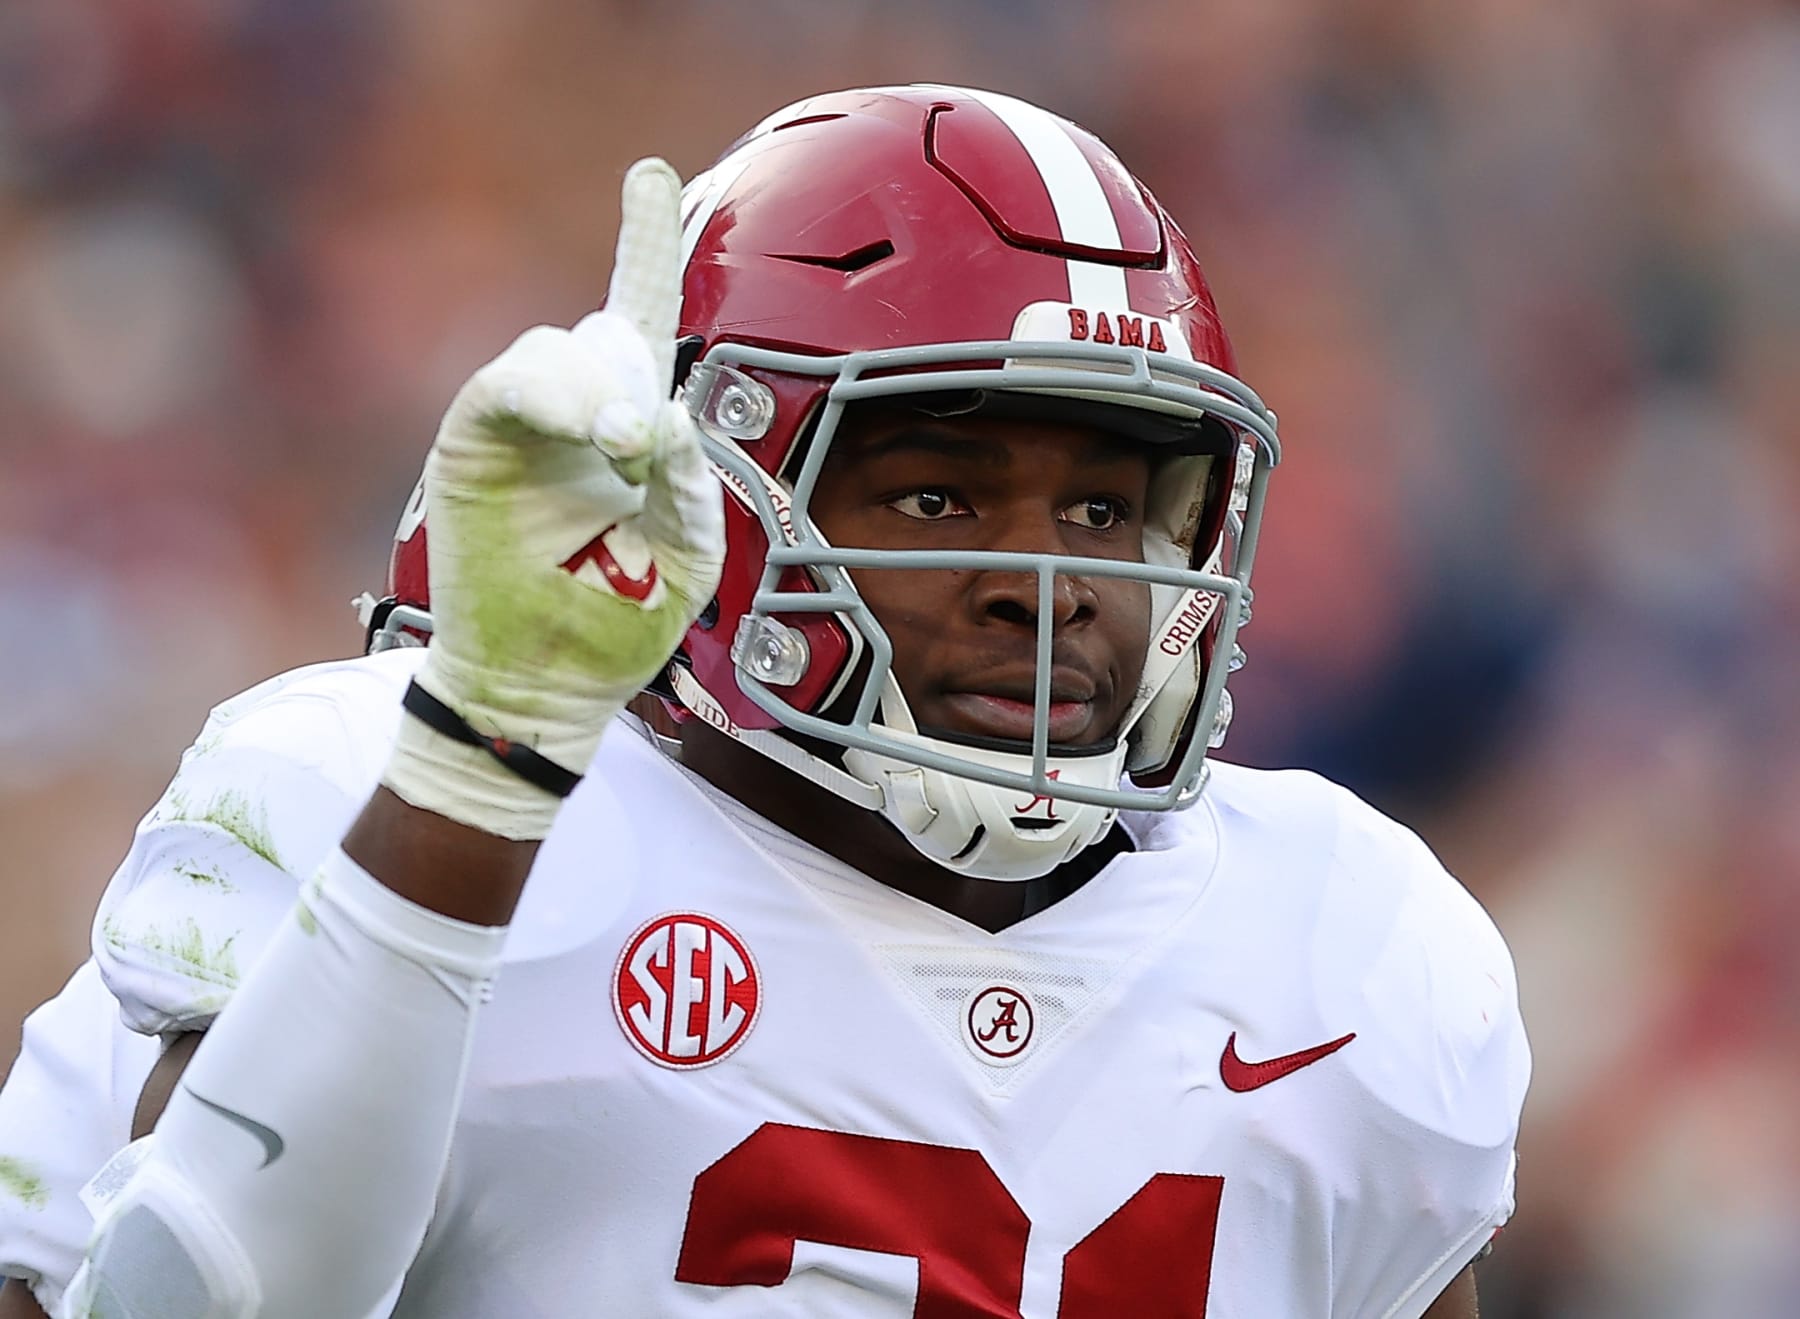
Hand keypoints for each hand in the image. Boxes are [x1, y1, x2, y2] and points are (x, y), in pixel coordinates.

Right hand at [383, 158, 723, 839]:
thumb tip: (661, 410)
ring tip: (616, 449)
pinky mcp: (470, 445)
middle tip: (639, 446)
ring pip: (556, 348)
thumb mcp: (687, 557)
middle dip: (631, 374)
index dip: (641, 244)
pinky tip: (584, 432)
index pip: (636, 319)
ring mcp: (518, 426)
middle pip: (603, 331)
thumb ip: (690, 483)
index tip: (647, 174)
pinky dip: (548, 396)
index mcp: (626, 430)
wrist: (547, 687)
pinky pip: (505, 384)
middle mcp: (571, 414)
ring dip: (596, 389)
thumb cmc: (618, 624)